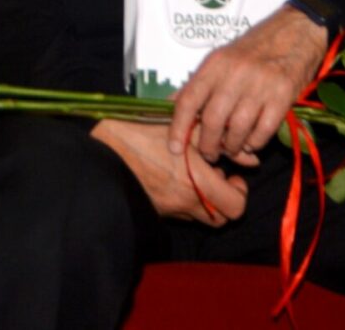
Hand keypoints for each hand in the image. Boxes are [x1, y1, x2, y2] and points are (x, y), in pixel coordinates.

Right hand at [91, 119, 249, 225]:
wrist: (97, 152)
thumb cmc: (136, 133)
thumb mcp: (177, 125)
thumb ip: (214, 137)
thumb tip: (246, 155)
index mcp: (195, 182)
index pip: (236, 207)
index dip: (239, 192)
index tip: (231, 174)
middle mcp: (184, 202)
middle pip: (222, 219)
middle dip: (225, 199)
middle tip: (217, 177)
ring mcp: (168, 210)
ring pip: (200, 217)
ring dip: (205, 200)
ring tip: (194, 175)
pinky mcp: (154, 210)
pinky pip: (179, 212)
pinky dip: (185, 199)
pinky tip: (173, 176)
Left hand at [167, 5, 328, 162]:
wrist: (297, 30)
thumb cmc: (256, 46)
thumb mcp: (222, 56)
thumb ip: (199, 82)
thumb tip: (171, 102)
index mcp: (215, 64)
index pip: (188, 99)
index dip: (178, 127)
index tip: (175, 148)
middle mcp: (235, 73)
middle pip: (213, 120)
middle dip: (208, 145)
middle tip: (209, 153)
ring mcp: (261, 84)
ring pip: (238, 129)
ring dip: (232, 146)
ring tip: (231, 148)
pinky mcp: (283, 95)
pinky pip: (264, 130)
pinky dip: (255, 142)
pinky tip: (252, 142)